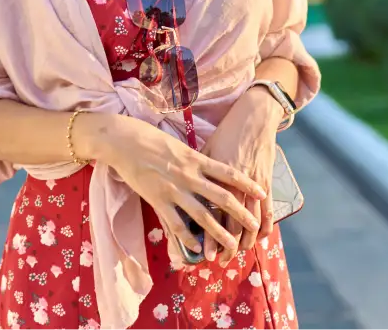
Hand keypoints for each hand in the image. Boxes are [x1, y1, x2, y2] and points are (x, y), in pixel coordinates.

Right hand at [76, 113, 263, 264]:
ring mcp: (174, 189)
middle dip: (241, 213)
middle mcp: (189, 175)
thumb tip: (211, 169)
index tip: (262, 193)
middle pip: (222, 197)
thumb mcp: (181, 146)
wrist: (125, 141)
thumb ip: (196, 160)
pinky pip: (176, 223)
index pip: (229, 173)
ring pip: (202, 215)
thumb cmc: (153, 139)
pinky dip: (187, 237)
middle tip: (254, 226)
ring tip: (232, 244)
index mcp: (197, 159)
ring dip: (219, 232)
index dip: (247, 184)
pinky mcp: (157, 200)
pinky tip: (197, 248)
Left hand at [199, 88, 281, 263]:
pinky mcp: (265, 180)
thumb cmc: (224, 134)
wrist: (253, 117)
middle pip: (228, 220)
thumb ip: (193, 174)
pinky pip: (267, 207)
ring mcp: (250, 182)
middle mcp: (228, 182)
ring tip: (241, 251)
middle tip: (222, 259)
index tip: (202, 252)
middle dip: (226, 243)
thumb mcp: (203, 152)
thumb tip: (179, 192)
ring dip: (246, 238)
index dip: (206, 234)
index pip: (207, 212)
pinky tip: (262, 236)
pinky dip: (266, 223)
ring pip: (249, 218)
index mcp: (208, 176)